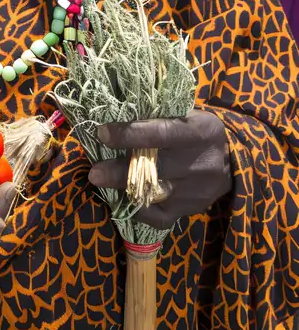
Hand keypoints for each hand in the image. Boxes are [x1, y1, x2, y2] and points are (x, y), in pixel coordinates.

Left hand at [88, 109, 230, 229]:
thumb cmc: (199, 130)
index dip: (129, 134)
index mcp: (200, 132)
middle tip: (94, 171)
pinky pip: (160, 216)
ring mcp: (198, 191)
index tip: (102, 133)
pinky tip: (123, 199)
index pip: (161, 133)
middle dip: (119, 170)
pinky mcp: (192, 209)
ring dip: (122, 189)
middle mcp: (201, 163)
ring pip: (154, 194)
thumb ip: (161, 116)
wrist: (234, 161)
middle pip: (154, 168)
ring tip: (101, 182)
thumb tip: (118, 113)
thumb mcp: (189, 115)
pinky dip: (138, 209)